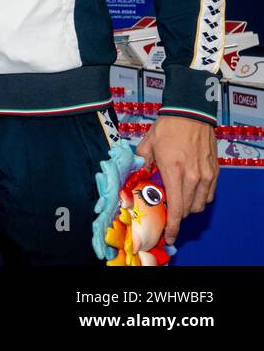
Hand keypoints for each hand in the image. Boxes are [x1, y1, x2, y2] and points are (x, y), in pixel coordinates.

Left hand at [136, 114, 218, 243]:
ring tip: (178, 199)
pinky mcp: (215, 172)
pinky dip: (200, 198)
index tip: (169, 236)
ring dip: (189, 208)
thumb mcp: (147, 145)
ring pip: (200, 205)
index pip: (177, 209)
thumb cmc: (167, 128)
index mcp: (174, 172)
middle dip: (178, 216)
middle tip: (168, 213)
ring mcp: (206, 175)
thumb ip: (141, 164)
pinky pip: (209, 195)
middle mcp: (193, 177)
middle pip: (188, 210)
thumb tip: (135, 177)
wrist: (190, 113)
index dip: (173, 227)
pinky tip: (189, 191)